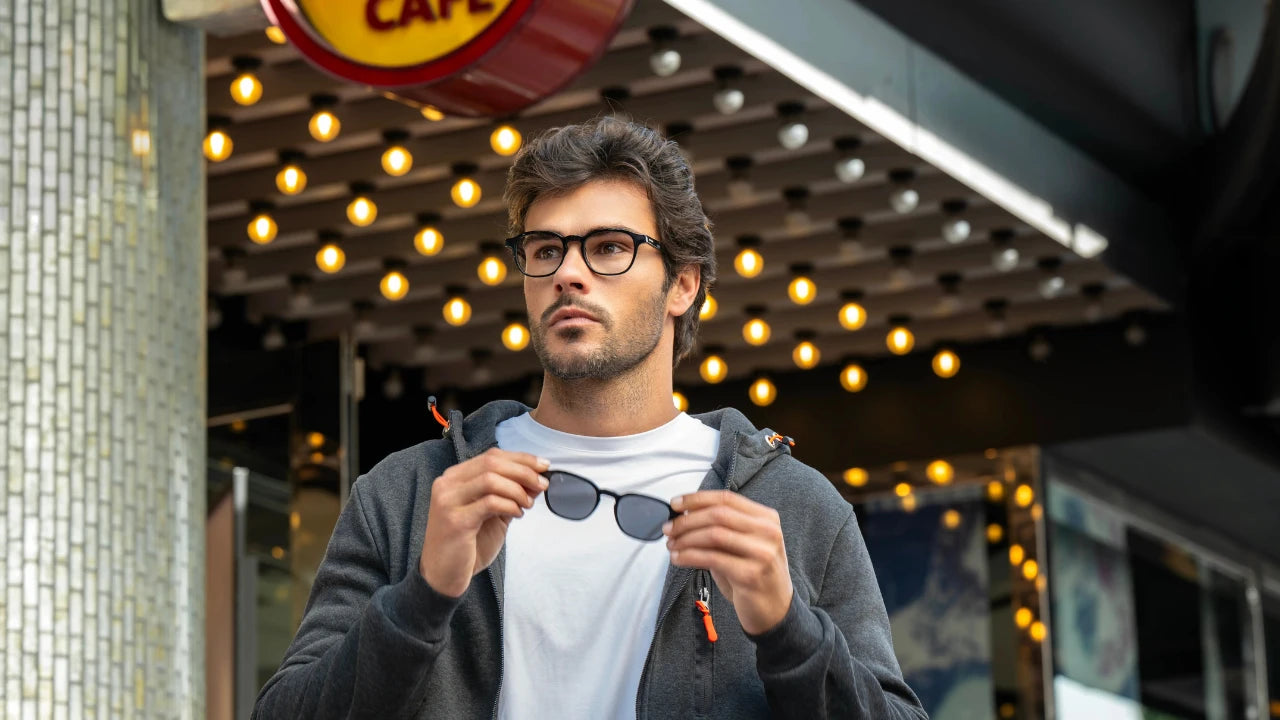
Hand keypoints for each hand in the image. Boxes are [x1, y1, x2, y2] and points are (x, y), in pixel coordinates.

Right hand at [420, 448, 549, 597]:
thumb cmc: (467, 545)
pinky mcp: (456, 520)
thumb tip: (536, 479)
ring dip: (517, 489)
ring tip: (528, 504)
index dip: (521, 459)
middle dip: (524, 471)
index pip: (491, 456)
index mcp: (454, 478)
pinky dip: (510, 505)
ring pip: (491, 479)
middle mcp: (447, 484)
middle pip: (492, 463)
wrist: (443, 576)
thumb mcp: (492, 514)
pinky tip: (517, 514)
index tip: (543, 466)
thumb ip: (509, 495)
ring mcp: (448, 501)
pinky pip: (490, 503)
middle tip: (542, 484)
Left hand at [664, 491, 792, 634]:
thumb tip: (685, 515)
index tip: (675, 504)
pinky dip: (689, 556)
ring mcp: (762, 553)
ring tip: (671, 545)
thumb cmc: (754, 574)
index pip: (726, 498)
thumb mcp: (743, 545)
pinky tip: (678, 559)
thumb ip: (722, 528)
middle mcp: (768, 532)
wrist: (776, 610)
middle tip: (668, 528)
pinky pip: (712, 559)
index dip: (696, 499)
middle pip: (718, 514)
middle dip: (687, 520)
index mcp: (767, 518)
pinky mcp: (751, 575)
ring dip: (686, 538)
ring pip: (713, 534)